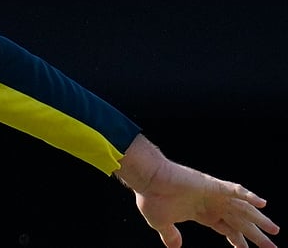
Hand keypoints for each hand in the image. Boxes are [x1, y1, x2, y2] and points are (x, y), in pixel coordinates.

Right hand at [119, 135, 278, 246]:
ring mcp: (214, 195)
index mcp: (201, 213)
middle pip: (239, 222)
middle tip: (272, 246)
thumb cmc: (151, 198)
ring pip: (242, 209)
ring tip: (274, 230)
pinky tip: (262, 203)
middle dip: (255, 235)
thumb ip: (171, 236)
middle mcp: (211, 204)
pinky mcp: (213, 185)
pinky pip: (235, 191)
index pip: (226, 228)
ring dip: (259, 219)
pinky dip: (249, 196)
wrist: (147, 179)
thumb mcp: (162, 223)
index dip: (238, 239)